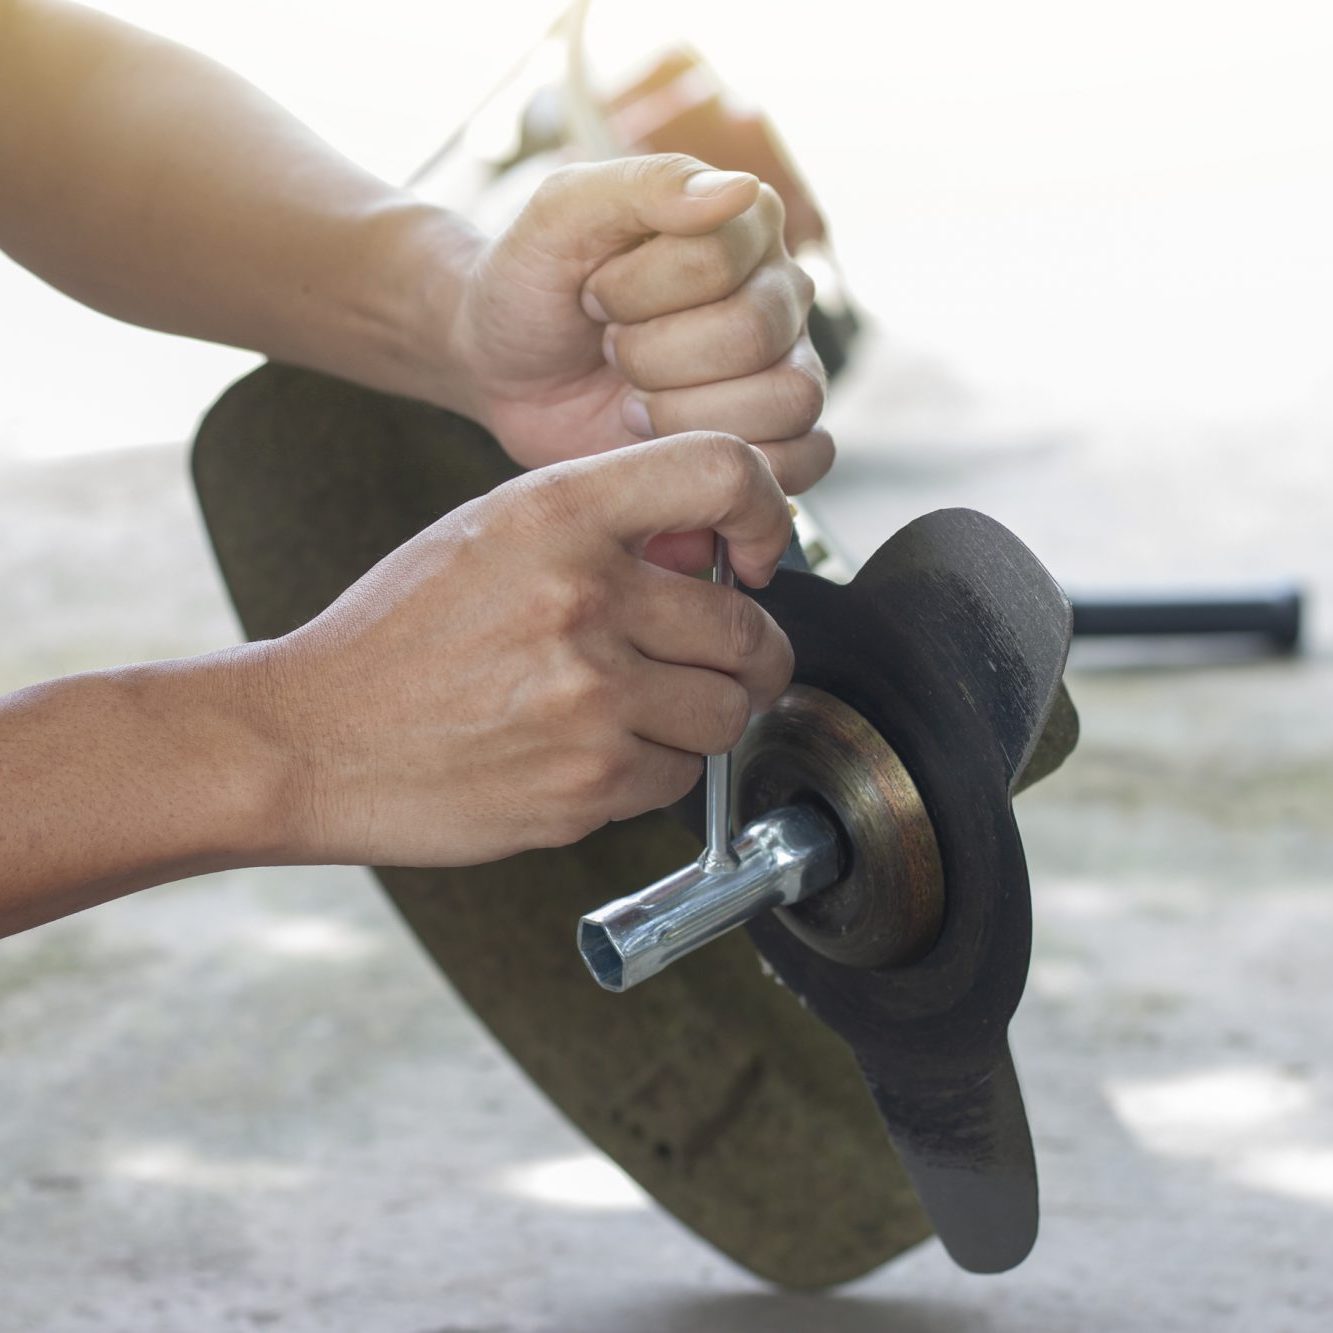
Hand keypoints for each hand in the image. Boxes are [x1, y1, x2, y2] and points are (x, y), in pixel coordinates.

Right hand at [262, 433, 794, 866]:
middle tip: (720, 664)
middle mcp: (584, 599)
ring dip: (701, 719)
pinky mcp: (587, 786)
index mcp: (557, 515)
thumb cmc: (399, 635)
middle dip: (747, 655)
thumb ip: (603, 529)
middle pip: (747, 628)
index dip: (766, 516)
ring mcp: (590, 700)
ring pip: (727, 714)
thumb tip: (712, 555)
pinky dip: (653, 771)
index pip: (722, 472)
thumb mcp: (489, 535)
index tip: (758, 557)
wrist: (310, 738)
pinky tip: (592, 753)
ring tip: (640, 711)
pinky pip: (678, 779)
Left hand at [443, 155, 832, 498]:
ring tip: (636, 400)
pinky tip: (670, 447)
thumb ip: (645, 184)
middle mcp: (781, 292)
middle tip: (611, 350)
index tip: (592, 294)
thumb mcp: (559, 216)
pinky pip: (808, 458)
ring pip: (788, 400)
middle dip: (652, 356)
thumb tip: (739, 188)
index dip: (635, 292)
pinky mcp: (776, 438)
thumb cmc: (533, 287)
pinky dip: (735, 465)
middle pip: (755, 336)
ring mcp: (787, 368)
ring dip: (685, 414)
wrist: (506, 372)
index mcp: (745, 221)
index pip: (718, 261)